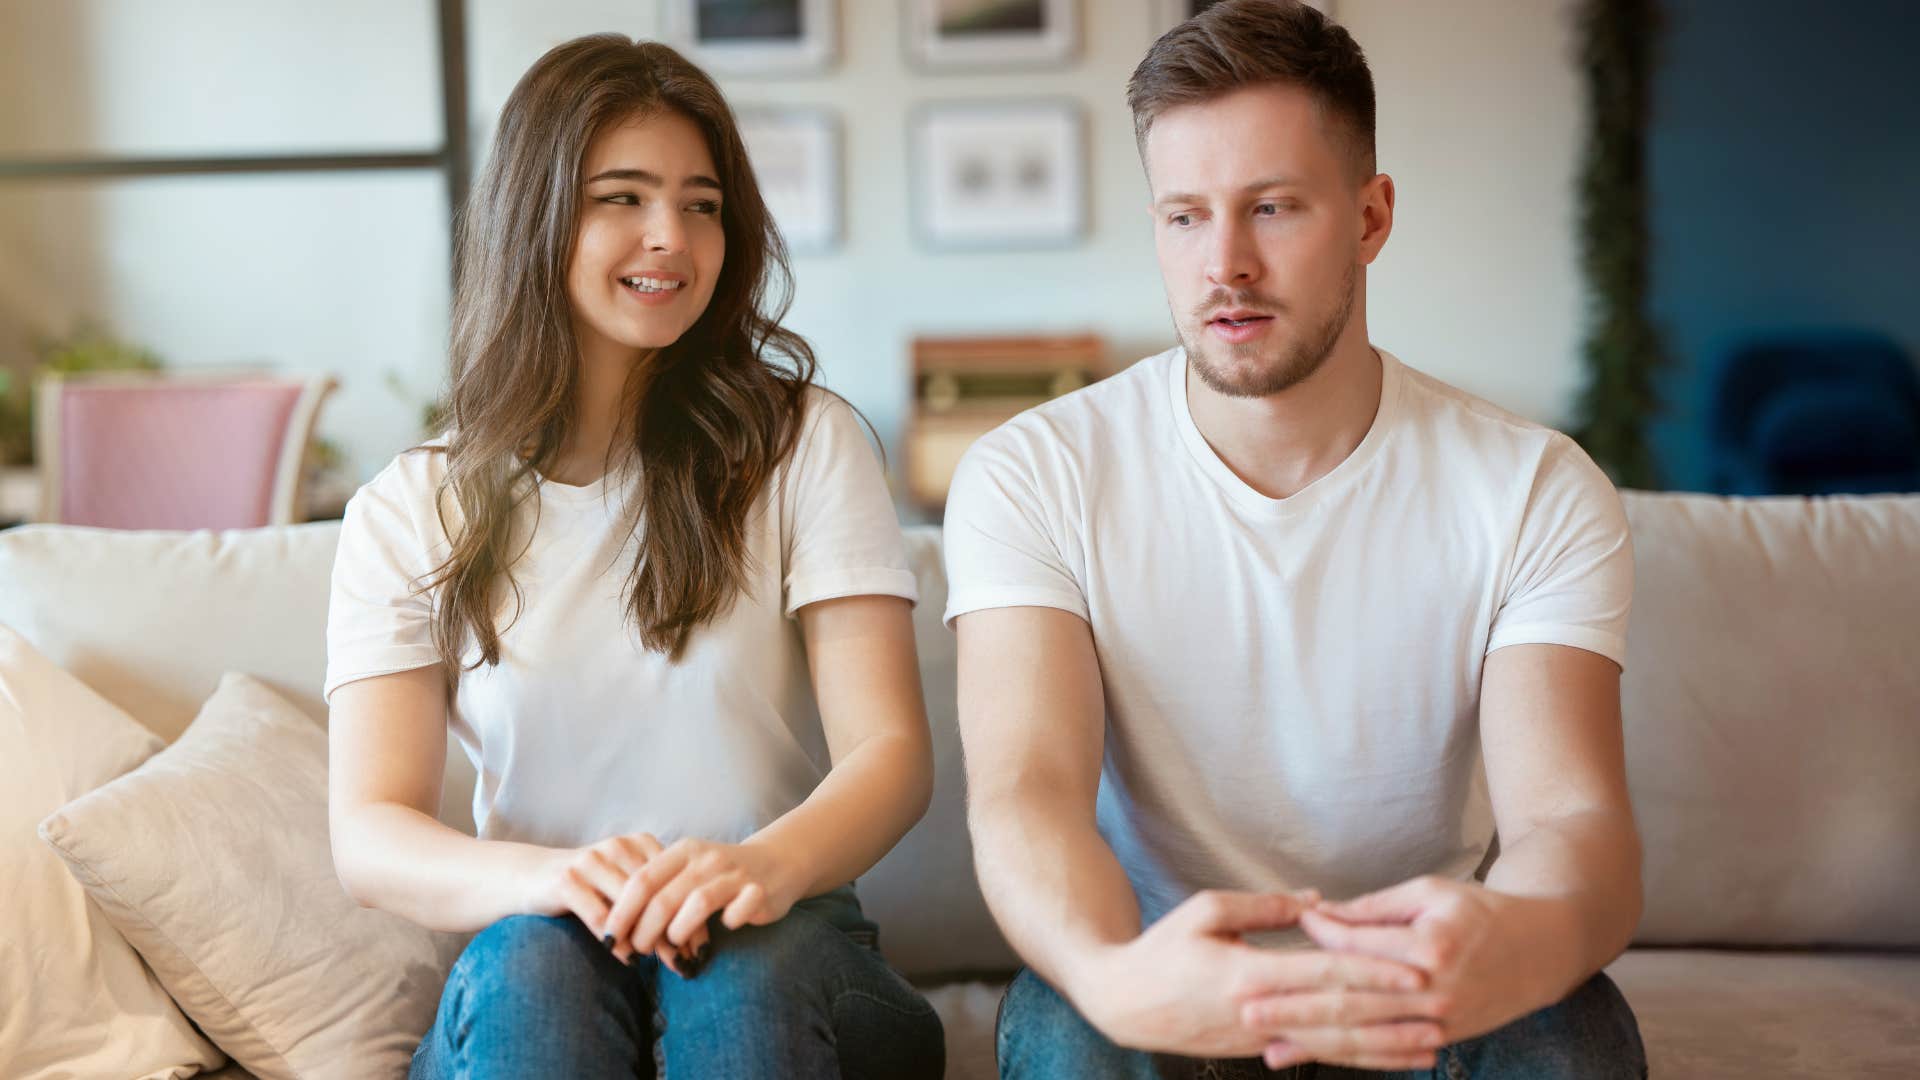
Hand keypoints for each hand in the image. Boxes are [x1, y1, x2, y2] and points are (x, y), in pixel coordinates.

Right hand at [522, 832, 696, 970]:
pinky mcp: (567, 881)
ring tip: (663, 964)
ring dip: (648, 938)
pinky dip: (617, 941)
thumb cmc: (588, 888)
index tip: (703, 948)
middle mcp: (618, 846)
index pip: (676, 880)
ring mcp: (591, 861)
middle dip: (675, 930)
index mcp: (639, 843)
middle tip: (687, 962)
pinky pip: (600, 916)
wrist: (530, 877)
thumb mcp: (625, 887)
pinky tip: (627, 959)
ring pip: (631, 904)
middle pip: (657, 893)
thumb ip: (655, 903)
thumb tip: (694, 944)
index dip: (692, 914)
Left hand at [606, 838, 806, 976]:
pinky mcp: (759, 892)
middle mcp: (707, 859)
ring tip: (672, 946)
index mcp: (684, 852)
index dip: (622, 911)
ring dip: (678, 932)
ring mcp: (735, 875)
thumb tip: (619, 930)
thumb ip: (657, 893)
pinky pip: (738, 911)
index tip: (610, 937)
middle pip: (664, 898)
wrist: (777, 862)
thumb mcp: (686, 873)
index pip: (642, 880)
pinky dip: (727, 923)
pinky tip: (723, 929)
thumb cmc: (719, 875)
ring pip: (697, 904)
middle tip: (637, 952)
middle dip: (644, 930)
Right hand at [1070, 889, 1433, 1060]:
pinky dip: (1357, 1058)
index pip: (1323, 973)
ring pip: (1333, 1045)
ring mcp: (1261, 1038)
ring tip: (1431, 1044)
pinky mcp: (1259, 1050)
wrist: (1122, 1004)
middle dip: (1394, 1013)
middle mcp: (1261, 1013)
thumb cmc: (1161, 950)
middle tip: (1442, 1007)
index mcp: (1248, 974)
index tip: (1414, 969)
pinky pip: (1317, 1054)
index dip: (1372, 971)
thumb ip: (1262, 906)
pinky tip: (1388, 1058)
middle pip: (1339, 1014)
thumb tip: (1316, 902)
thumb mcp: (1204, 910)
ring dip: (1386, 1046)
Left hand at [1254, 876, 1564, 1070]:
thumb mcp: (1429, 891)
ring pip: (1365, 1035)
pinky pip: (1386, 1050)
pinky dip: (1348, 1057)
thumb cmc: (1480, 911)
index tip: (1274, 937)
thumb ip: (1373, 908)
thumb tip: (1319, 916)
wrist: (1542, 950)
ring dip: (1313, 1043)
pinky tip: (1314, 1058)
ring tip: (1267, 1046)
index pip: (1356, 947)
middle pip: (1351, 1000)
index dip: (1314, 939)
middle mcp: (1433, 989)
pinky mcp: (1442, 1037)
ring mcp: (1439, 1020)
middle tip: (1245, 1007)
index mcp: (1429, 944)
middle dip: (1294, 1007)